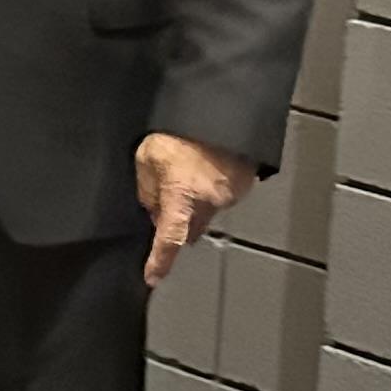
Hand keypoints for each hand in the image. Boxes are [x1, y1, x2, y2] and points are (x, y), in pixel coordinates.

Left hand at [136, 130, 259, 285]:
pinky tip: (205, 166)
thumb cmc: (182, 130)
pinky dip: (211, 187)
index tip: (153, 277)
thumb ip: (147, 189)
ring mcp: (229, 195)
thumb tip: (152, 209)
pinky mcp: (243, 186)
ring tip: (189, 168)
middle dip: (178, 218)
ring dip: (195, 199)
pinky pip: (221, 195)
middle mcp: (209, 201)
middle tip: (168, 191)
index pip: (168, 239)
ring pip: (205, 210)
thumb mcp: (147, 158)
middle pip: (190, 227)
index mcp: (181, 197)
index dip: (160, 261)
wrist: (220, 113)